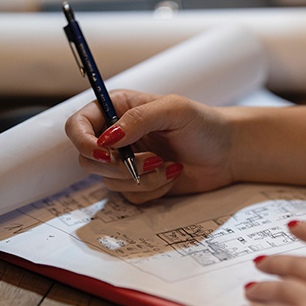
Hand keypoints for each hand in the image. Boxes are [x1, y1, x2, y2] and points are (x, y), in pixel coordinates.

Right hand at [65, 90, 234, 203]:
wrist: (227, 153)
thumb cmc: (204, 124)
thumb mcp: (174, 110)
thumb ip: (138, 119)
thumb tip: (108, 138)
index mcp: (117, 109)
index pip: (78, 126)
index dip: (84, 142)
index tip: (105, 153)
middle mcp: (116, 136)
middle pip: (88, 159)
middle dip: (118, 166)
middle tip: (152, 160)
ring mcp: (126, 162)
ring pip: (109, 182)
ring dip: (142, 178)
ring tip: (169, 164)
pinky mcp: (138, 183)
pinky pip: (130, 196)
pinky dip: (153, 189)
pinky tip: (173, 174)